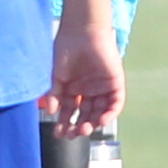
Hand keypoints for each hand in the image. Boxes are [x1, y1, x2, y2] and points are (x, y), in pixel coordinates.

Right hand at [48, 23, 123, 139]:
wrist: (81, 33)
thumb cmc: (65, 50)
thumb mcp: (55, 76)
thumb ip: (54, 95)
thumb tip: (52, 113)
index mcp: (73, 89)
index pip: (70, 112)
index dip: (65, 123)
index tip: (58, 134)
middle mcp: (88, 91)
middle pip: (86, 115)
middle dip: (79, 126)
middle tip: (72, 134)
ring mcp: (102, 87)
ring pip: (100, 111)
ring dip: (93, 122)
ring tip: (84, 129)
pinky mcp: (115, 83)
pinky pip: (115, 102)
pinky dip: (109, 113)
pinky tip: (100, 120)